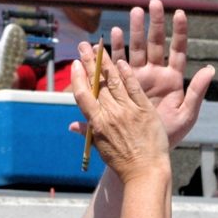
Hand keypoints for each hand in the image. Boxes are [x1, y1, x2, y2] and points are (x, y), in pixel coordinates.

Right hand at [71, 49, 168, 182]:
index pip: (84, 96)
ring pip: (115, 82)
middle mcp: (112, 114)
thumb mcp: (101, 148)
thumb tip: (71, 126)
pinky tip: (122, 61)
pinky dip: (127, 74)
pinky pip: (134, 88)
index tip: (76, 64)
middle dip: (89, 63)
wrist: (145, 171)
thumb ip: (87, 133)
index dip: (78, 78)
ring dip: (106, 62)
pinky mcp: (145, 110)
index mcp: (98, 123)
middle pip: (98, 84)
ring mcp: (129, 110)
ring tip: (100, 48)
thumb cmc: (122, 163)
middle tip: (84, 46)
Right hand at [106, 0, 214, 148]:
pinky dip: (116, 48)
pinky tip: (113, 34)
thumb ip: (197, 92)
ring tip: (135, 11)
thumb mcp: (187, 115)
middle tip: (154, 3)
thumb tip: (210, 70)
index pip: (178, 50)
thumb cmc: (170, 134)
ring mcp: (139, 76)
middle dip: (154, 23)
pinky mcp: (123, 83)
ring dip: (135, 30)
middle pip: (156, 43)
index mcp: (173, 79)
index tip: (179, 13)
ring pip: (137, 48)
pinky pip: (119, 62)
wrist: (145, 149)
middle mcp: (156, 74)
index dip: (179, 32)